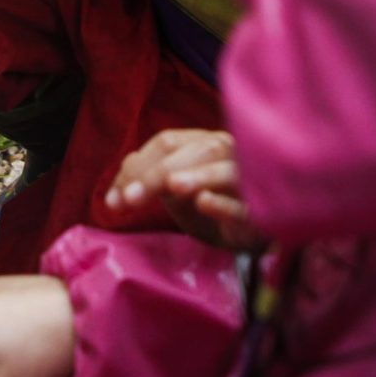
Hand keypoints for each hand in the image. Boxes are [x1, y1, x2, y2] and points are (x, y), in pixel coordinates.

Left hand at [104, 128, 262, 248]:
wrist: (251, 234)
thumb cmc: (211, 204)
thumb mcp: (174, 190)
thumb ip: (148, 177)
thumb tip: (120, 184)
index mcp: (204, 142)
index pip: (166, 143)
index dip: (138, 167)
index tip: (114, 200)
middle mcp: (230, 153)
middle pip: (194, 152)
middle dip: (157, 174)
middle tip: (130, 200)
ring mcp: (249, 181)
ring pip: (225, 170)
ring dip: (196, 177)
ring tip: (171, 187)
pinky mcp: (261, 213)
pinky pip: (245, 205)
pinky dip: (223, 203)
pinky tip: (204, 202)